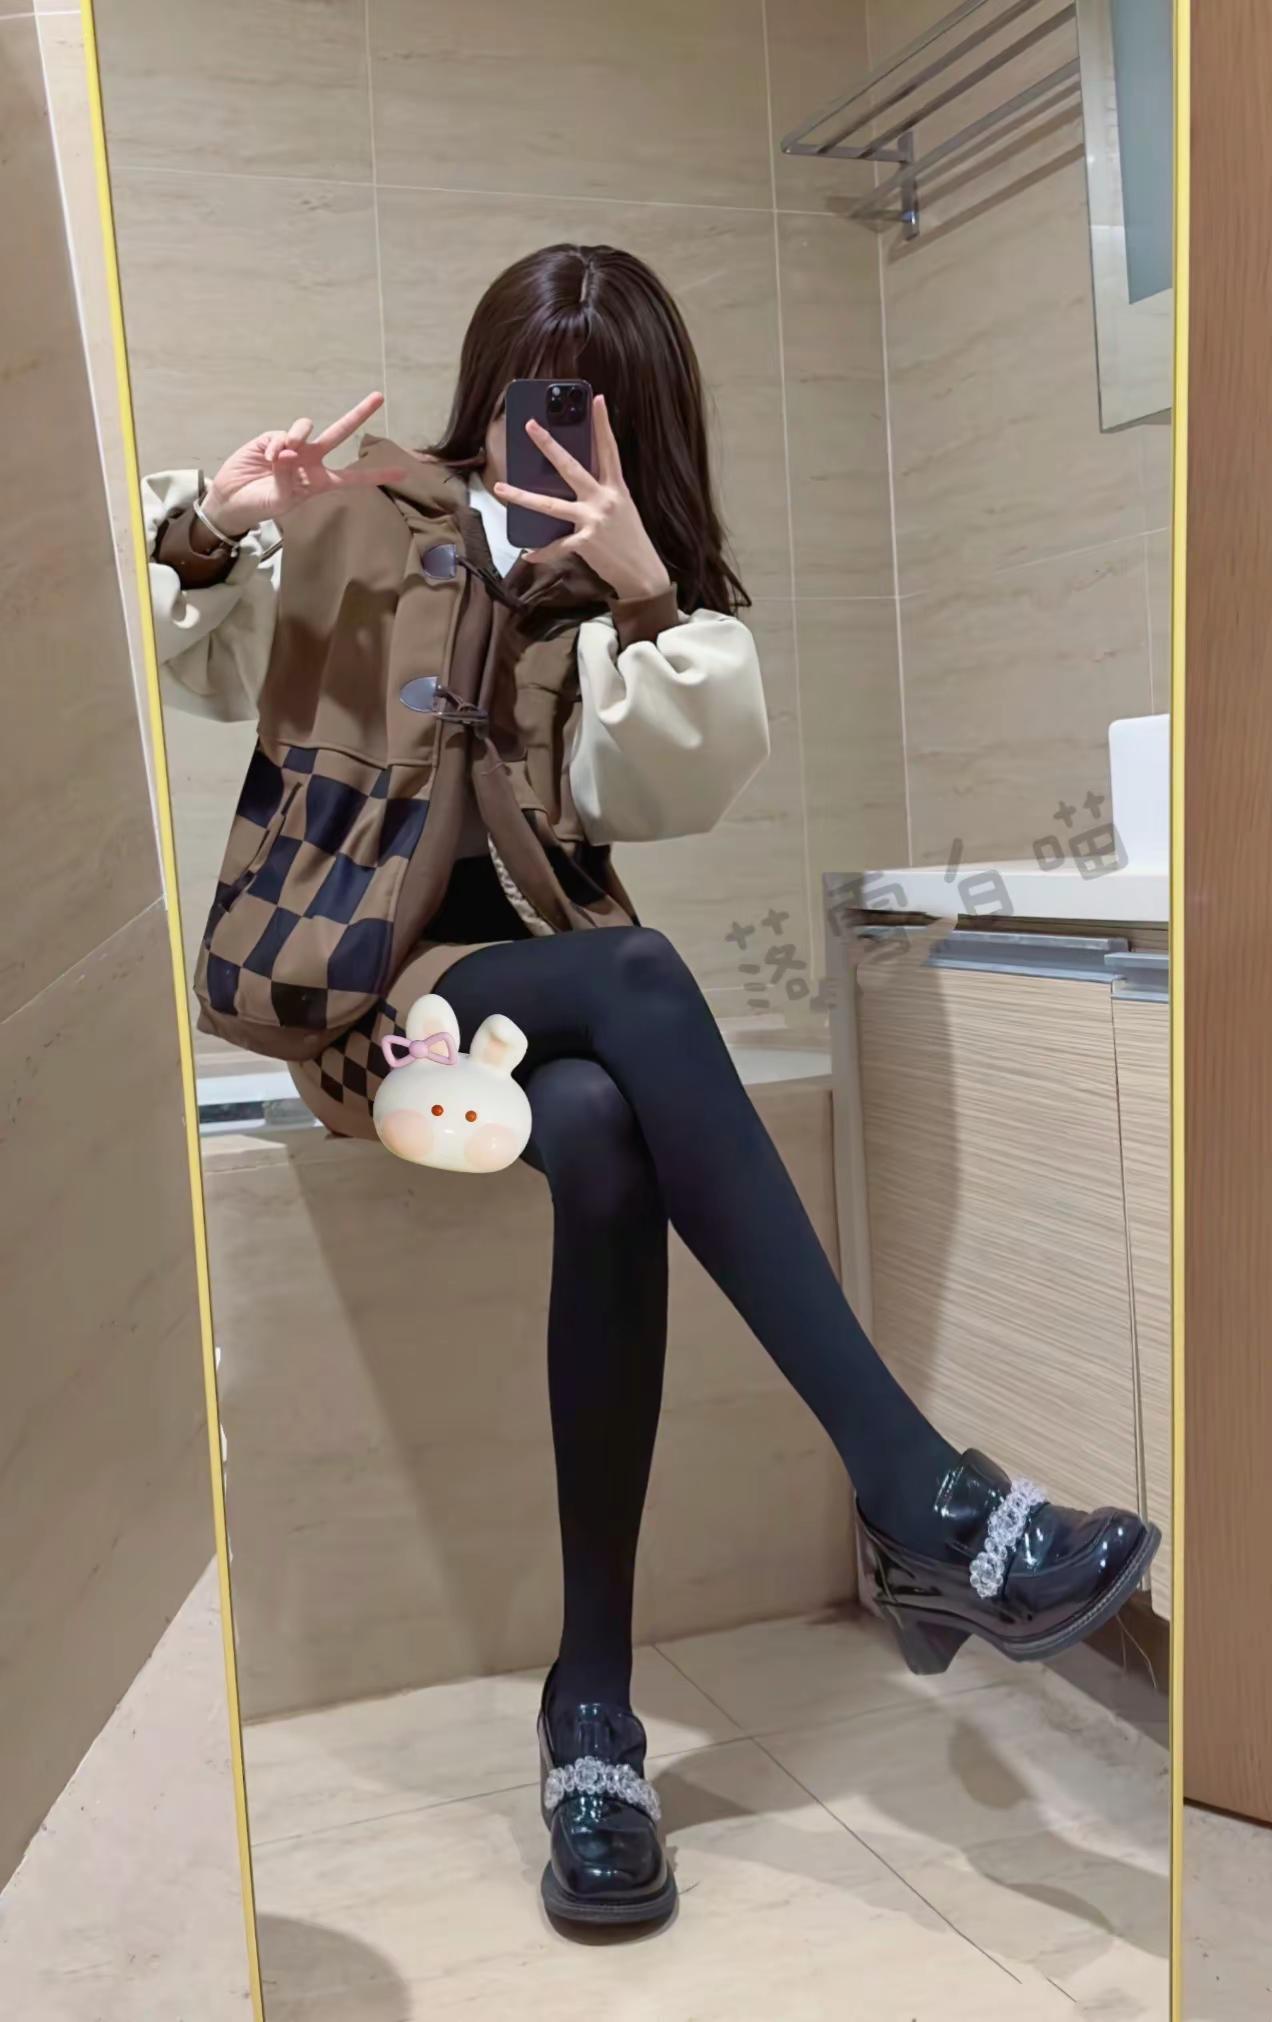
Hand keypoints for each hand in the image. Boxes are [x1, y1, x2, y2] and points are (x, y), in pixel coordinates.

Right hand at [202, 391, 406, 539]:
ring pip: (306, 428)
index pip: (353, 478)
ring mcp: (293, 446)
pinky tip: (267, 458)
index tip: (402, 473)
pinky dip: (275, 445)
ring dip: (296, 437)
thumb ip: (287, 479)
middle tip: (379, 397)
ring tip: (282, 456)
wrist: (233, 498)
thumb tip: (289, 451)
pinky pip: (282, 434)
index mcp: (320, 481)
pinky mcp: (273, 438)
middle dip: (358, 414)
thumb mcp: (279, 500)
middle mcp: (311, 460)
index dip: (376, 475)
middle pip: (340, 433)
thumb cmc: (261, 505)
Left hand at [493, 395, 671, 601]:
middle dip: (549, 445)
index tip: (595, 400)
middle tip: (530, 426)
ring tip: (501, 488)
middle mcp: (604, 499)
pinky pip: (556, 545)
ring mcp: (594, 520)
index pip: (609, 450)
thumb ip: (600, 493)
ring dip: (523, 496)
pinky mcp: (585, 543)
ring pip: (551, 505)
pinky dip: (541, 551)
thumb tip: (573, 482)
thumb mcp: (621, 508)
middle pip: (571, 467)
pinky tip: (527, 554)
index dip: (602, 424)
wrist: (642, 572)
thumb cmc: (629, 540)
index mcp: (616, 488)